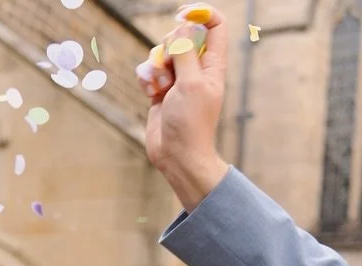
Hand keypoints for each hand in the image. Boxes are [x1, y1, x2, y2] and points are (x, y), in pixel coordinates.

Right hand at [140, 4, 231, 209]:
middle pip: (181, 36)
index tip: (182, 13)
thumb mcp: (191, 83)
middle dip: (169, 45)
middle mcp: (196, 68)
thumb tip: (182, 26)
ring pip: (161, 54)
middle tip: (170, 65)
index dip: (200, 14)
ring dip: (155, 66)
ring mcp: (177, 79)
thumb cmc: (190, 123)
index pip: (214, 26)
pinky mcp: (160, 90)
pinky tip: (150, 94)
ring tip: (161, 87)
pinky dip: (146, 79)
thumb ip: (186, 52)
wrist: (177, 155)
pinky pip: (148, 71)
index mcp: (213, 64)